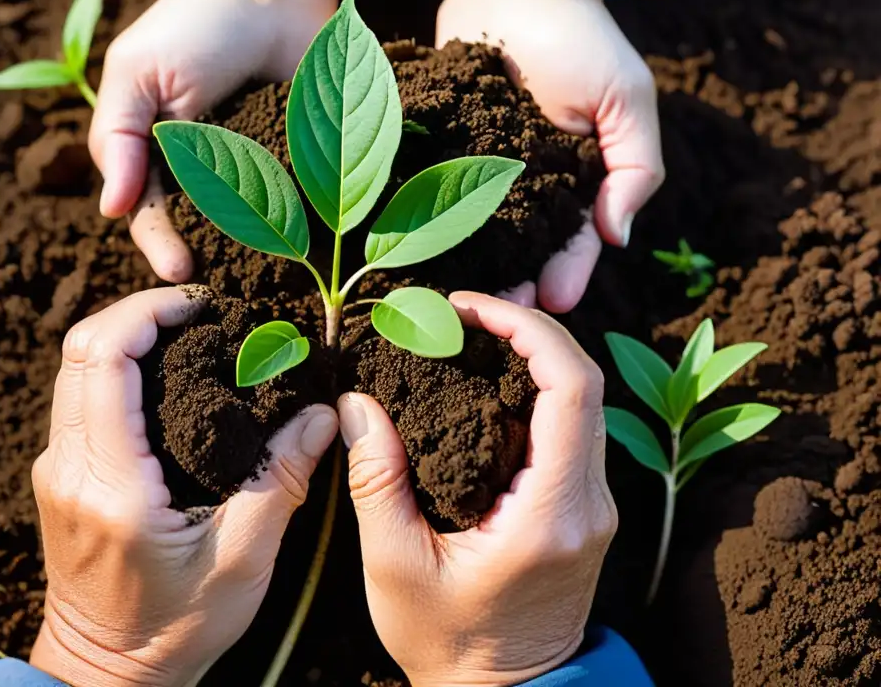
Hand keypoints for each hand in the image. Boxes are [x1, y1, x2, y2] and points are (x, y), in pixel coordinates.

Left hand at [29, 287, 338, 686]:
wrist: (104, 674)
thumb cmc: (173, 628)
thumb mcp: (242, 560)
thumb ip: (282, 479)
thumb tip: (324, 415)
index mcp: (110, 481)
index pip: (103, 357)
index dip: (147, 312)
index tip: (201, 305)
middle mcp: (69, 466)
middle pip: (80, 348)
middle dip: (138, 313)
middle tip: (201, 312)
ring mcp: (58, 470)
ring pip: (75, 368)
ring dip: (126, 337)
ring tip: (190, 335)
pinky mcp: (63, 476)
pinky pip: (80, 396)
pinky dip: (118, 366)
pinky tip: (169, 377)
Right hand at [89, 0, 337, 281]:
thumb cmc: (196, 22)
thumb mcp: (139, 73)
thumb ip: (120, 138)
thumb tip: (110, 210)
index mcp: (156, 157)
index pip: (150, 215)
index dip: (161, 245)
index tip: (181, 271)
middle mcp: (202, 173)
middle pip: (198, 232)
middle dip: (207, 261)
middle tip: (220, 289)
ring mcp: (252, 171)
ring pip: (245, 228)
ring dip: (250, 254)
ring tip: (260, 280)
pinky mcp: (297, 164)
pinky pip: (296, 204)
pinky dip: (297, 225)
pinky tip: (304, 247)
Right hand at [338, 292, 615, 686]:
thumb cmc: (448, 643)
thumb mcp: (395, 566)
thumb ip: (376, 480)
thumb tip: (357, 402)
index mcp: (551, 514)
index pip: (571, 389)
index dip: (528, 331)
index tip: (468, 308)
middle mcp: (589, 503)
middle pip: (584, 383)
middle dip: (529, 330)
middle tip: (462, 312)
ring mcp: (594, 507)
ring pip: (584, 402)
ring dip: (536, 356)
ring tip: (473, 333)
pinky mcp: (584, 509)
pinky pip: (573, 428)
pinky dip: (537, 390)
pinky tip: (489, 381)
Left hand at [437, 0, 663, 311]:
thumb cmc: (580, 38)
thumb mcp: (626, 98)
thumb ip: (634, 167)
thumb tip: (619, 237)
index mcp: (575, 186)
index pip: (575, 241)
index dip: (567, 273)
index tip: (555, 303)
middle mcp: (526, 191)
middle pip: (521, 251)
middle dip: (514, 286)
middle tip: (499, 317)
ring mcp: (479, 177)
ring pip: (475, 235)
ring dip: (469, 269)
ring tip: (455, 300)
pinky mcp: (439, 158)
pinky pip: (431, 196)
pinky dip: (424, 224)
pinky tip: (414, 255)